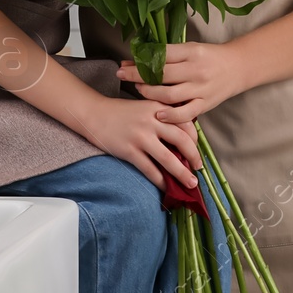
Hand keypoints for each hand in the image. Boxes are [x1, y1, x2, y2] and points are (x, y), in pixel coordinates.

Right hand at [80, 96, 202, 191]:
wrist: (94, 114)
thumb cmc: (121, 112)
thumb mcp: (146, 106)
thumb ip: (163, 116)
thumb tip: (182, 139)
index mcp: (159, 108)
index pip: (186, 123)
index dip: (195, 139)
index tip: (197, 149)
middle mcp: (153, 121)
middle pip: (182, 141)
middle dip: (194, 157)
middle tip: (198, 168)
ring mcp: (141, 136)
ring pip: (169, 158)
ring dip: (182, 174)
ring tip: (190, 183)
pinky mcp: (130, 150)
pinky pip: (150, 169)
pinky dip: (160, 180)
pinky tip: (166, 187)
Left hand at [118, 42, 246, 124]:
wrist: (238, 67)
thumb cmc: (210, 56)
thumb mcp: (191, 48)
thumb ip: (168, 54)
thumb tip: (139, 56)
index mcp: (192, 52)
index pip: (161, 55)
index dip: (140, 60)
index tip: (124, 63)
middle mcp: (196, 70)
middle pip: (161, 74)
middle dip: (138, 75)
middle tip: (122, 75)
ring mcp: (201, 89)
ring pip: (170, 95)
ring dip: (150, 93)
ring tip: (139, 90)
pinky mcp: (206, 104)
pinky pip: (185, 113)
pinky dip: (170, 116)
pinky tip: (158, 115)